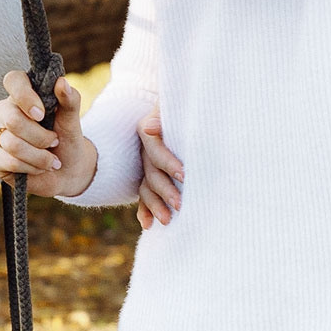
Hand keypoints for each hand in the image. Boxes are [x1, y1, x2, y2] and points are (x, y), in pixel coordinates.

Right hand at [0, 69, 98, 199]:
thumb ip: (69, 100)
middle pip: (13, 119)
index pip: (13, 80)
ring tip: (52, 160)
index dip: (25, 96)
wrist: (66, 170)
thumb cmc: (66, 139)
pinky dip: (31, 167)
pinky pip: (9, 162)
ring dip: (39, 156)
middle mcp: (6, 111)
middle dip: (40, 137)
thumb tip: (62, 82)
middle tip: (55, 141)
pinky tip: (40, 168)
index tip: (42, 114)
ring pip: (12, 144)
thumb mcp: (72, 120)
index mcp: (25, 95)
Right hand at [135, 108, 183, 228]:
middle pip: (151, 172)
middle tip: (180, 204)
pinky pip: (143, 195)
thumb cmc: (186, 106)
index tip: (184, 174)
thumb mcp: (177, 106)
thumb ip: (165, 115)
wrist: (186, 108)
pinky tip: (149, 225)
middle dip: (165, 190)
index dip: (168, 162)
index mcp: (149, 130)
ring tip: (168, 220)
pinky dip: (145, 211)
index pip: (154, 148)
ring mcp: (146, 164)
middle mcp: (145, 149)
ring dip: (155, 205)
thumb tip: (149, 128)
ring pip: (146, 187)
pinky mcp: (150, 178)